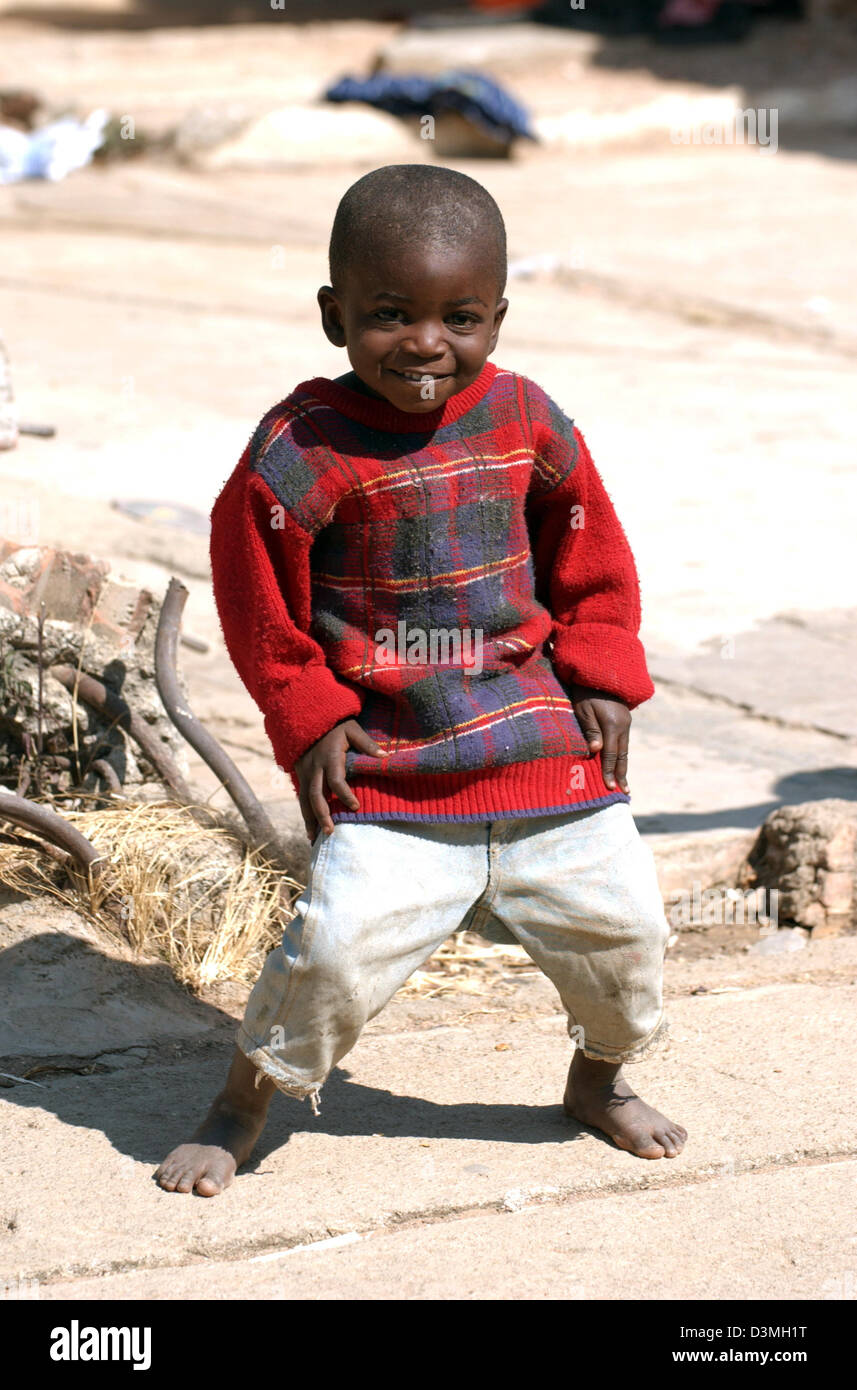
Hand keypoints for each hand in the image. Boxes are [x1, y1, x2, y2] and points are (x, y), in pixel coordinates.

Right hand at [294, 719, 380, 839]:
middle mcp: (315, 767)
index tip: (356, 807)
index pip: (336, 780)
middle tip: (330, 832)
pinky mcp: (300, 775)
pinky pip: (302, 797)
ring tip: (314, 838)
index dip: (345, 794)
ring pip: (305, 799)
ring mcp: (306, 772)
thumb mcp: (353, 729)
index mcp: (330, 757)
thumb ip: (368, 744)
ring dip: (310, 819)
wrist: (308, 718)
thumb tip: (386, 757)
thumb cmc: (336, 725)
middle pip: (316, 795)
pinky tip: (310, 830)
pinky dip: (305, 814)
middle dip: (322, 814)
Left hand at [569, 684, 630, 792]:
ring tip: (624, 783)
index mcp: (612, 724)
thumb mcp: (583, 709)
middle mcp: (623, 725)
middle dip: (621, 774)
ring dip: (624, 767)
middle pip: (622, 755)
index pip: (610, 754)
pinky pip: (624, 742)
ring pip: (625, 750)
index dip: (609, 771)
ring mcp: (626, 722)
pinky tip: (620, 764)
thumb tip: (596, 751)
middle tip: (623, 792)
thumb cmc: (585, 691)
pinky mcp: (625, 720)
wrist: (600, 671)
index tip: (609, 787)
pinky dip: (622, 755)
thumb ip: (590, 730)